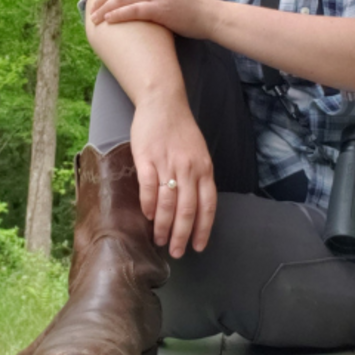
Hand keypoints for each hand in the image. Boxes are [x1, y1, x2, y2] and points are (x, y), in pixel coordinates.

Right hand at [129, 95, 217, 257]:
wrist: (162, 102)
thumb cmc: (180, 129)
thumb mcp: (199, 153)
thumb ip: (198, 177)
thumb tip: (194, 207)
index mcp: (204, 169)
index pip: (207, 206)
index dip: (203, 229)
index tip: (198, 246)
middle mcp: (189, 169)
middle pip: (187, 210)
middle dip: (182, 235)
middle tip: (177, 252)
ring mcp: (167, 163)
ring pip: (168, 203)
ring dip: (164, 225)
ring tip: (160, 239)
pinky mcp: (147, 158)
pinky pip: (148, 187)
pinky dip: (148, 204)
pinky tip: (147, 216)